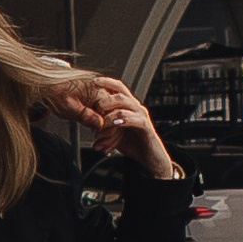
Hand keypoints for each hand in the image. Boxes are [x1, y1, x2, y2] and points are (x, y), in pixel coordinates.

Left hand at [57, 72, 177, 176]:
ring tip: (101, 123)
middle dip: (105, 99)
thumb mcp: (115, 136)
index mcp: (129, 106)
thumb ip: (105, 132)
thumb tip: (92, 137)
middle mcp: (136, 108)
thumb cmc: (134, 145)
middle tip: (95, 110)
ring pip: (125, 104)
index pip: (118, 88)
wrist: (150, 158)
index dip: (106, 82)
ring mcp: (142, 116)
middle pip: (120, 94)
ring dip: (109, 113)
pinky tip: (115, 124)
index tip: (93, 82)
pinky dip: (122, 120)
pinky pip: (134, 119)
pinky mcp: (146, 126)